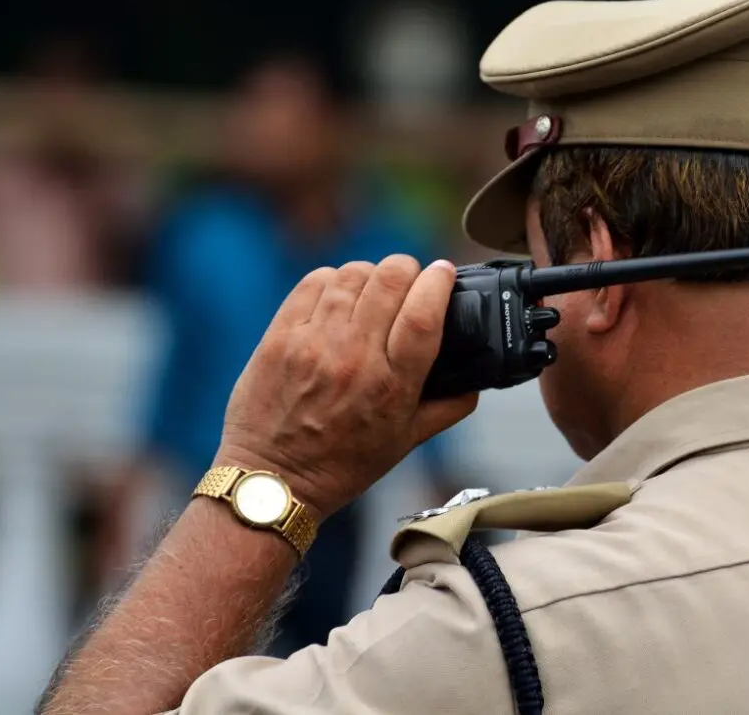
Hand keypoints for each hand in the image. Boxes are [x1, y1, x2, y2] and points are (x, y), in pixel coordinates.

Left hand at [215, 256, 477, 520]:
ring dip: (372, 274)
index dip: (439, 281)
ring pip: (353, 274)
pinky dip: (334, 280)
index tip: (445, 273)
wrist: (272, 479)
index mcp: (392, 386)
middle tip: (410, 279)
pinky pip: (314, 282)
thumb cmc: (341, 464)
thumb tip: (476, 381)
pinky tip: (340, 295)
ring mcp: (313, 343)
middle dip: (408, 269)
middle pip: (390, 280)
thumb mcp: (406, 443)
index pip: (424, 313)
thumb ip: (448, 408)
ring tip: (374, 289)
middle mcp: (354, 358)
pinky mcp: (281, 336)